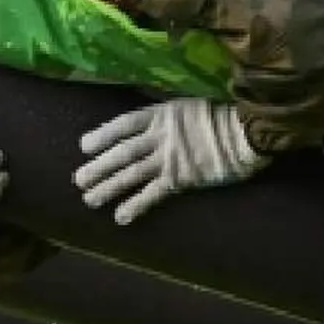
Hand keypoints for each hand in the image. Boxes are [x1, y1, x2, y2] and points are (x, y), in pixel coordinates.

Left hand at [74, 98, 268, 225]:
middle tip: (78, 180)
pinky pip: (152, 194)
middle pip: (122, 152)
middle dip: (98, 167)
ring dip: (108, 187)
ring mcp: (169, 157)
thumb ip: (168, 117)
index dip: (102, 135)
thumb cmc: (223, 117)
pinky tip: (120, 217)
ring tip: (89, 199)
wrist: (246, 132)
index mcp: (161, 114)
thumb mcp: (189, 106)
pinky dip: (135, 205)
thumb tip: (153, 124)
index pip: (124, 124)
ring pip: (131, 174)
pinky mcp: (180, 178)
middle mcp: (160, 135)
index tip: (84, 146)